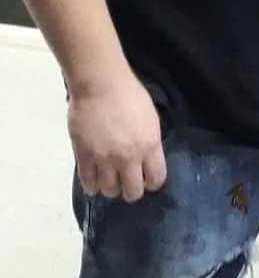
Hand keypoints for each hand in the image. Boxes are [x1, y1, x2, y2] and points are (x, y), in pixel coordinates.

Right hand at [67, 71, 166, 202]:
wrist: (101, 84)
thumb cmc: (129, 94)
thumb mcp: (151, 119)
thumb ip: (150, 142)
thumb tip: (147, 158)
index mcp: (149, 146)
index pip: (156, 179)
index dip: (152, 182)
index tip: (147, 179)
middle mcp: (128, 158)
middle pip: (132, 192)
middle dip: (131, 190)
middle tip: (127, 182)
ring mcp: (104, 160)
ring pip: (109, 191)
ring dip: (110, 187)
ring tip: (109, 178)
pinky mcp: (84, 157)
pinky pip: (88, 184)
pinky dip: (92, 185)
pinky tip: (94, 178)